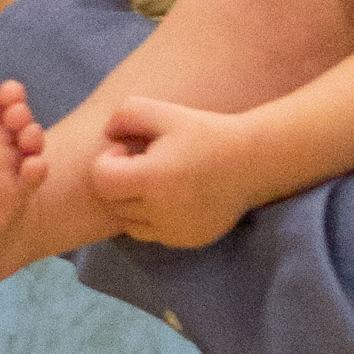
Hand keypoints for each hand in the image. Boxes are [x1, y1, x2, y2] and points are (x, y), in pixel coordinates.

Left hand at [91, 92, 263, 250]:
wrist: (252, 162)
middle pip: (113, 202)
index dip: (109, 160)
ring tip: (159, 180)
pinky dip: (154, 217)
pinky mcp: (187, 240)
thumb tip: (107, 134)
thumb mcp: (166, 112)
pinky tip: (174, 196)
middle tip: (147, 162)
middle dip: (120, 181)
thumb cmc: (207, 133)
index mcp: (155, 178)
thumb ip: (127, 114)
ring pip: (129, 222)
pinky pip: (153, 233)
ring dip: (134, 202)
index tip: (132, 150)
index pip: (102, 180)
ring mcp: (175, 231)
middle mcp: (162, 211)